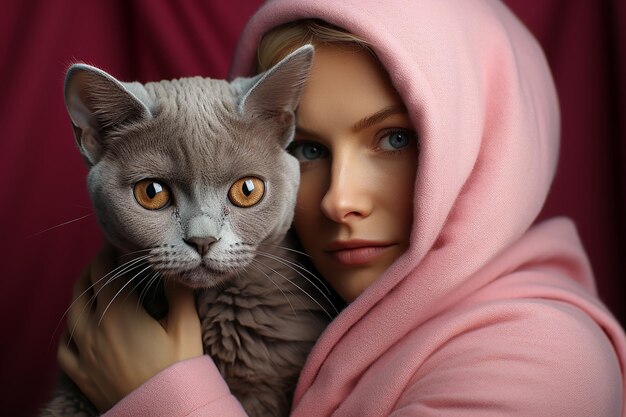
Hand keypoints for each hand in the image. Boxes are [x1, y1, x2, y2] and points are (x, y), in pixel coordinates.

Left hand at [57, 245, 202, 411]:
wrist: (164, 410)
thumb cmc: (177, 369)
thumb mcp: (185, 326)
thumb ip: (178, 292)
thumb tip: (174, 267)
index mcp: (119, 313)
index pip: (103, 272)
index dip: (107, 253)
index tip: (117, 245)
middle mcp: (94, 330)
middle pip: (81, 289)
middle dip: (91, 269)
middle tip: (103, 261)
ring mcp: (84, 354)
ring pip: (70, 315)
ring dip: (79, 295)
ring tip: (90, 288)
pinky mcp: (81, 375)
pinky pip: (64, 349)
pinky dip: (69, 332)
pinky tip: (77, 330)